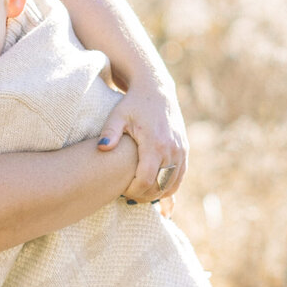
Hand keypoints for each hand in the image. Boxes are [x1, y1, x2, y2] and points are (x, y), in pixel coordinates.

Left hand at [98, 82, 187, 202]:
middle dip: (144, 195)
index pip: (146, 180)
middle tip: (128, 196)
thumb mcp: (117, 115)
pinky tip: (155, 190)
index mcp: (155, 143)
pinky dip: (169, 187)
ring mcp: (181, 150)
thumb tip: (102, 148)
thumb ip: (109, 132)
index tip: (121, 191)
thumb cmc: (132, 104)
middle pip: (160, 186)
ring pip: (172, 184)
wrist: (155, 90)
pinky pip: (180, 176)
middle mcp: (172, 149)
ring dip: (157, 194)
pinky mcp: (184, 150)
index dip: (134, 191)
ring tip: (139, 194)